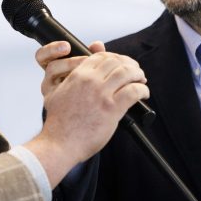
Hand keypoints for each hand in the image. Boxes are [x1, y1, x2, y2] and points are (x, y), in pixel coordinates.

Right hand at [25, 43, 148, 186]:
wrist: (59, 143)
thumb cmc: (59, 122)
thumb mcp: (56, 93)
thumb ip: (69, 79)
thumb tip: (84, 70)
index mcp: (77, 75)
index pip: (101, 56)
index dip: (114, 58)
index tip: (120, 64)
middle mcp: (90, 81)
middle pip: (116, 62)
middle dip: (129, 64)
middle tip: (135, 72)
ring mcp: (101, 94)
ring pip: (127, 73)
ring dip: (138, 74)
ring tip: (141, 80)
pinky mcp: (112, 108)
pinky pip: (134, 91)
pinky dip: (142, 90)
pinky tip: (144, 94)